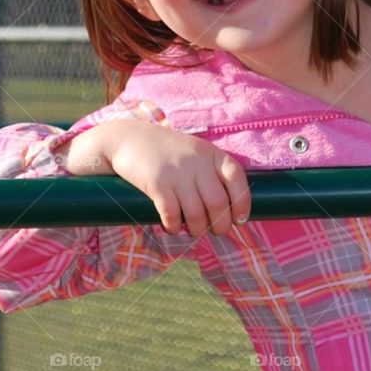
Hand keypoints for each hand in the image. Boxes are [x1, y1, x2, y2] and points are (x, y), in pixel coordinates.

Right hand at [100, 121, 250, 237]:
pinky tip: (172, 227)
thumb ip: (212, 173)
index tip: (240, 219)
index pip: (237, 178)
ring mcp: (177, 172)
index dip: (242, 202)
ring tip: (192, 231)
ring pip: (196, 214)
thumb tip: (229, 211)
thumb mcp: (195, 153)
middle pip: (218, 203)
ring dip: (196, 230)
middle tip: (215, 231)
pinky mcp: (157, 183)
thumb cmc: (167, 152)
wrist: (128, 139)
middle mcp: (197, 161)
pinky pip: (172, 215)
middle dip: (220, 225)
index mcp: (211, 153)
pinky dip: (174, 227)